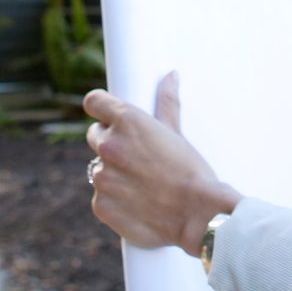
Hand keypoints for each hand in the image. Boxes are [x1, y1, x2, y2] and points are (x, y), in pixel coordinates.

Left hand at [84, 71, 240, 255]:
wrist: (198, 216)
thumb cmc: (191, 172)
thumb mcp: (177, 133)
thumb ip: (167, 102)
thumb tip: (170, 75)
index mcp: (127, 121)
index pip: (93, 102)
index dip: (100, 109)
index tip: (106, 115)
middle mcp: (109, 145)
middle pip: (94, 135)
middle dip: (109, 142)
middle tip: (136, 157)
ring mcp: (102, 177)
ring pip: (99, 169)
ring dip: (113, 173)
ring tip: (142, 185)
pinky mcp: (100, 205)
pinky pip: (101, 197)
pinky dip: (114, 200)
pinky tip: (137, 204)